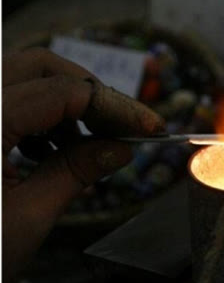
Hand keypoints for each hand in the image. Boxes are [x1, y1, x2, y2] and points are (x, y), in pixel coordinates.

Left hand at [3, 48, 163, 276]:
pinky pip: (7, 102)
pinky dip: (37, 118)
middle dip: (88, 93)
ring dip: (62, 106)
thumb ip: (75, 173)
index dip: (114, 106)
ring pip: (21, 79)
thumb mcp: (30, 215)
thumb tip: (120, 150)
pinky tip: (48, 152)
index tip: (150, 126)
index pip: (62, 92)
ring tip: (83, 151)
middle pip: (38, 66)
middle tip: (122, 129)